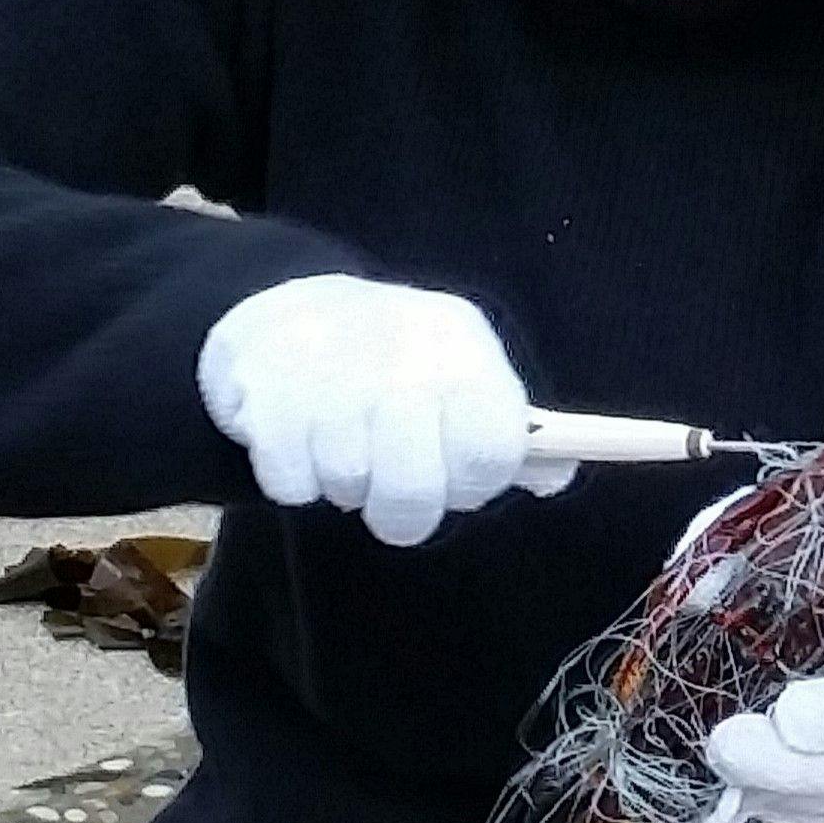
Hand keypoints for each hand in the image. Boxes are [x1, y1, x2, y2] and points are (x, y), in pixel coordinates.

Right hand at [196, 275, 575, 548]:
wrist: (284, 311)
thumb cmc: (392, 364)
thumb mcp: (458, 377)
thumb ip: (508, 435)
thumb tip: (558, 475)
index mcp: (460, 345)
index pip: (494, 449)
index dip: (476, 483)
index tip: (460, 478)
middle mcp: (399, 353)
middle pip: (416, 490)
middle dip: (406, 511)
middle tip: (393, 492)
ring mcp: (328, 371)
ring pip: (350, 487)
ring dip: (346, 487)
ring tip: (343, 449)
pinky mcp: (265, 394)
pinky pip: (291, 484)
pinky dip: (295, 480)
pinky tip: (301, 441)